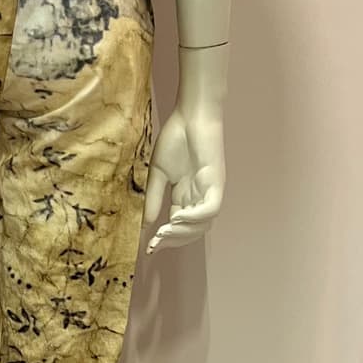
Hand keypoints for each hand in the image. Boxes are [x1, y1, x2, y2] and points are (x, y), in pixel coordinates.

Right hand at [144, 105, 224, 253]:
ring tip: (165, 232)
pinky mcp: (216, 182)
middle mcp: (199, 197)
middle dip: (174, 241)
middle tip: (156, 243)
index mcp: (186, 195)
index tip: (148, 248)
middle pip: (192, 231)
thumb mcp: (157, 173)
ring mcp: (209, 191)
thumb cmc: (175, 138)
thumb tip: (145, 224)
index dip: (165, 239)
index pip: (178, 226)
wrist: (190, 115)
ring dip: (183, 233)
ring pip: (203, 225)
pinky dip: (194, 218)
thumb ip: (153, 198)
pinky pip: (210, 209)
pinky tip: (177, 218)